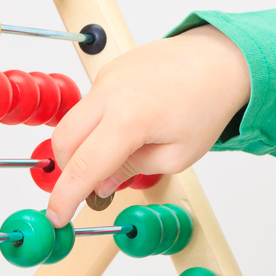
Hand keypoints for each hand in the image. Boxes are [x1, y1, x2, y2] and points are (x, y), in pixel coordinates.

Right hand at [44, 26, 251, 225]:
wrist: (219, 59)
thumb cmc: (207, 105)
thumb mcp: (177, 155)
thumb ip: (133, 171)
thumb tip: (100, 184)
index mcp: (130, 119)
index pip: (84, 166)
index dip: (66, 197)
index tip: (57, 217)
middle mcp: (110, 93)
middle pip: (64, 141)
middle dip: (70, 170)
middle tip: (93, 185)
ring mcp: (106, 77)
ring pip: (74, 121)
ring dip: (85, 145)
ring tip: (121, 153)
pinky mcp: (108, 70)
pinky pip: (90, 104)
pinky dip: (97, 124)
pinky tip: (129, 126)